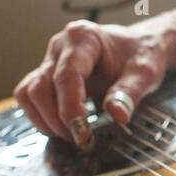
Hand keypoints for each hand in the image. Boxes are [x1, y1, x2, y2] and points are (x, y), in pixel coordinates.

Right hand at [14, 20, 167, 144]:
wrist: (138, 46)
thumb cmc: (141, 54)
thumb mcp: (145, 72)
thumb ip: (130, 92)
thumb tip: (117, 115)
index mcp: (83, 37)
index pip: (66, 74)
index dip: (70, 107)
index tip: (82, 132)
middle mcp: (60, 46)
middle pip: (41, 86)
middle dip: (56, 119)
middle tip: (82, 139)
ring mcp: (50, 60)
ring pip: (29, 93)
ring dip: (45, 120)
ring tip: (72, 135)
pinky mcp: (47, 75)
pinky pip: (29, 96)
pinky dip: (40, 116)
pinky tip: (62, 128)